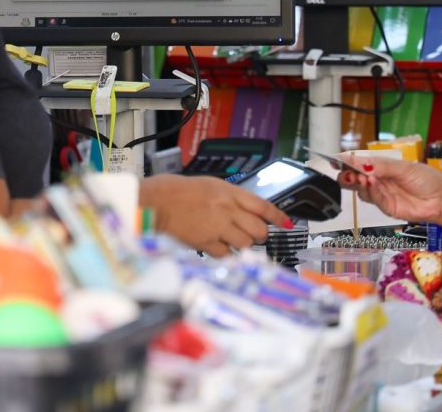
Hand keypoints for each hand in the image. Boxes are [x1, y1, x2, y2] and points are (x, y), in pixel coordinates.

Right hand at [141, 175, 291, 256]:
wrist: (156, 202)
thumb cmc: (176, 191)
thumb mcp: (208, 186)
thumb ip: (228, 198)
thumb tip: (244, 211)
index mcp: (228, 192)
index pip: (263, 206)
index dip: (277, 217)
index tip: (286, 224)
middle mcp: (227, 209)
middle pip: (259, 229)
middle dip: (259, 235)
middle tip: (252, 235)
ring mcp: (218, 226)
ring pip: (246, 243)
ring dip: (242, 245)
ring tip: (231, 241)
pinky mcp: (207, 242)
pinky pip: (227, 254)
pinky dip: (225, 254)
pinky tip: (217, 248)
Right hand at [336, 155, 441, 222]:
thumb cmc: (426, 180)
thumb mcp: (404, 168)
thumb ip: (381, 166)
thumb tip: (360, 163)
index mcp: (381, 167)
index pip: (359, 163)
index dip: (347, 161)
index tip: (336, 160)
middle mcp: (378, 180)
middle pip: (354, 178)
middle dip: (347, 174)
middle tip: (346, 172)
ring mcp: (380, 194)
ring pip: (360, 189)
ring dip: (358, 183)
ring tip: (361, 177)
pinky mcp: (385, 207)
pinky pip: (372, 199)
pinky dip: (370, 191)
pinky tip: (371, 184)